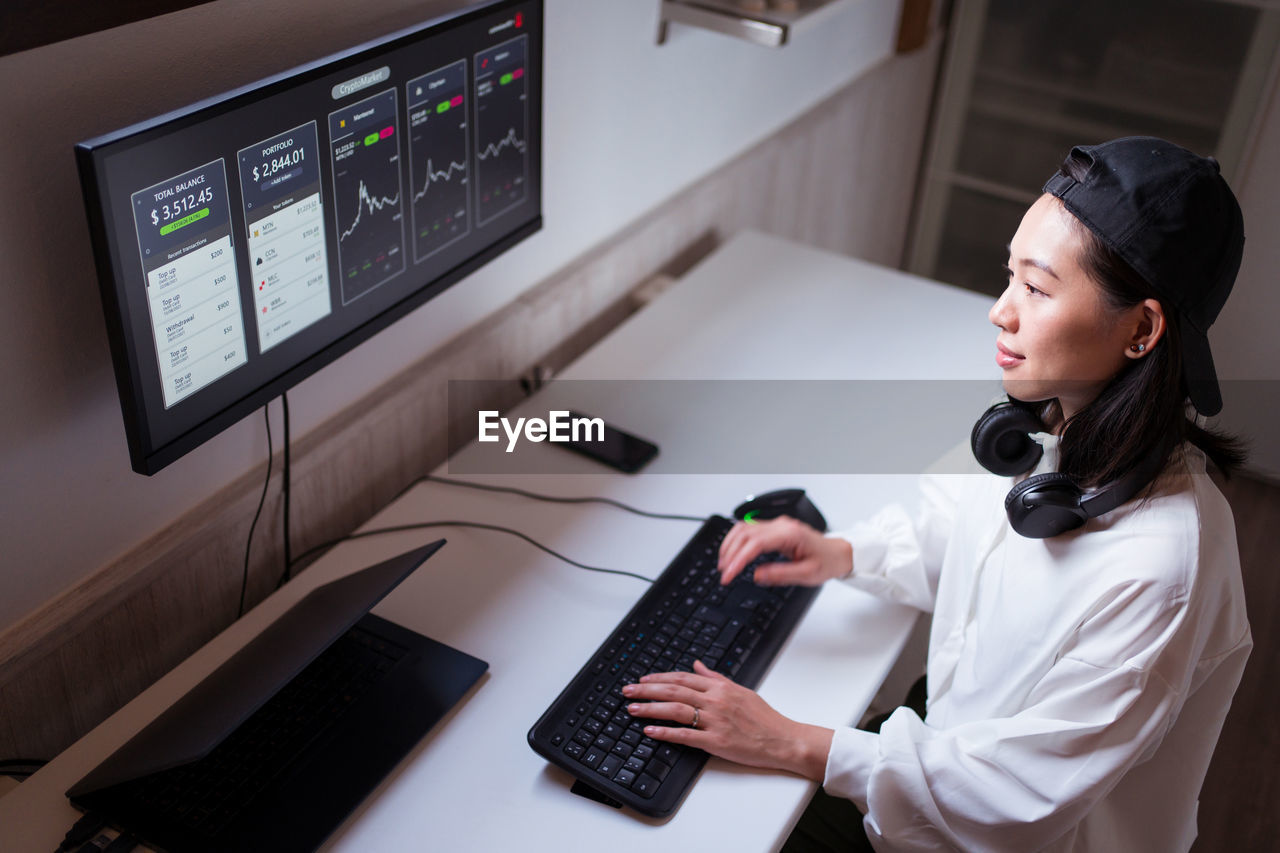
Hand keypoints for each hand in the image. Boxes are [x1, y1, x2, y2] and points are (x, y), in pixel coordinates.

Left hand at [622, 660, 832, 779]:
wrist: (783, 739)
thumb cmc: (764, 717)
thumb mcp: (741, 690)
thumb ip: (716, 677)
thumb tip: (698, 665)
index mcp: (720, 687)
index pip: (683, 678)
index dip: (659, 678)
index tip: (642, 680)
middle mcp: (715, 701)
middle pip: (673, 691)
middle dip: (647, 690)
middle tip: (627, 691)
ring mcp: (715, 721)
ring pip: (676, 710)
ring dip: (651, 708)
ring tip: (632, 708)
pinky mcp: (716, 741)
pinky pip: (686, 735)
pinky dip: (666, 732)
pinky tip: (650, 731)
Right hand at [718, 517, 851, 586]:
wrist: (837, 553)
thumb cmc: (826, 562)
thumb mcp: (806, 575)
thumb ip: (780, 574)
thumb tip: (756, 575)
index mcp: (790, 534)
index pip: (754, 544)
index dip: (738, 560)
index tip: (729, 575)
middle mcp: (781, 525)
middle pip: (744, 533)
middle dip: (729, 553)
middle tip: (724, 573)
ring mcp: (776, 524)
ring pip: (743, 528)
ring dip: (730, 545)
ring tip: (724, 563)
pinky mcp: (774, 528)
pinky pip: (749, 529)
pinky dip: (736, 540)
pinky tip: (732, 552)